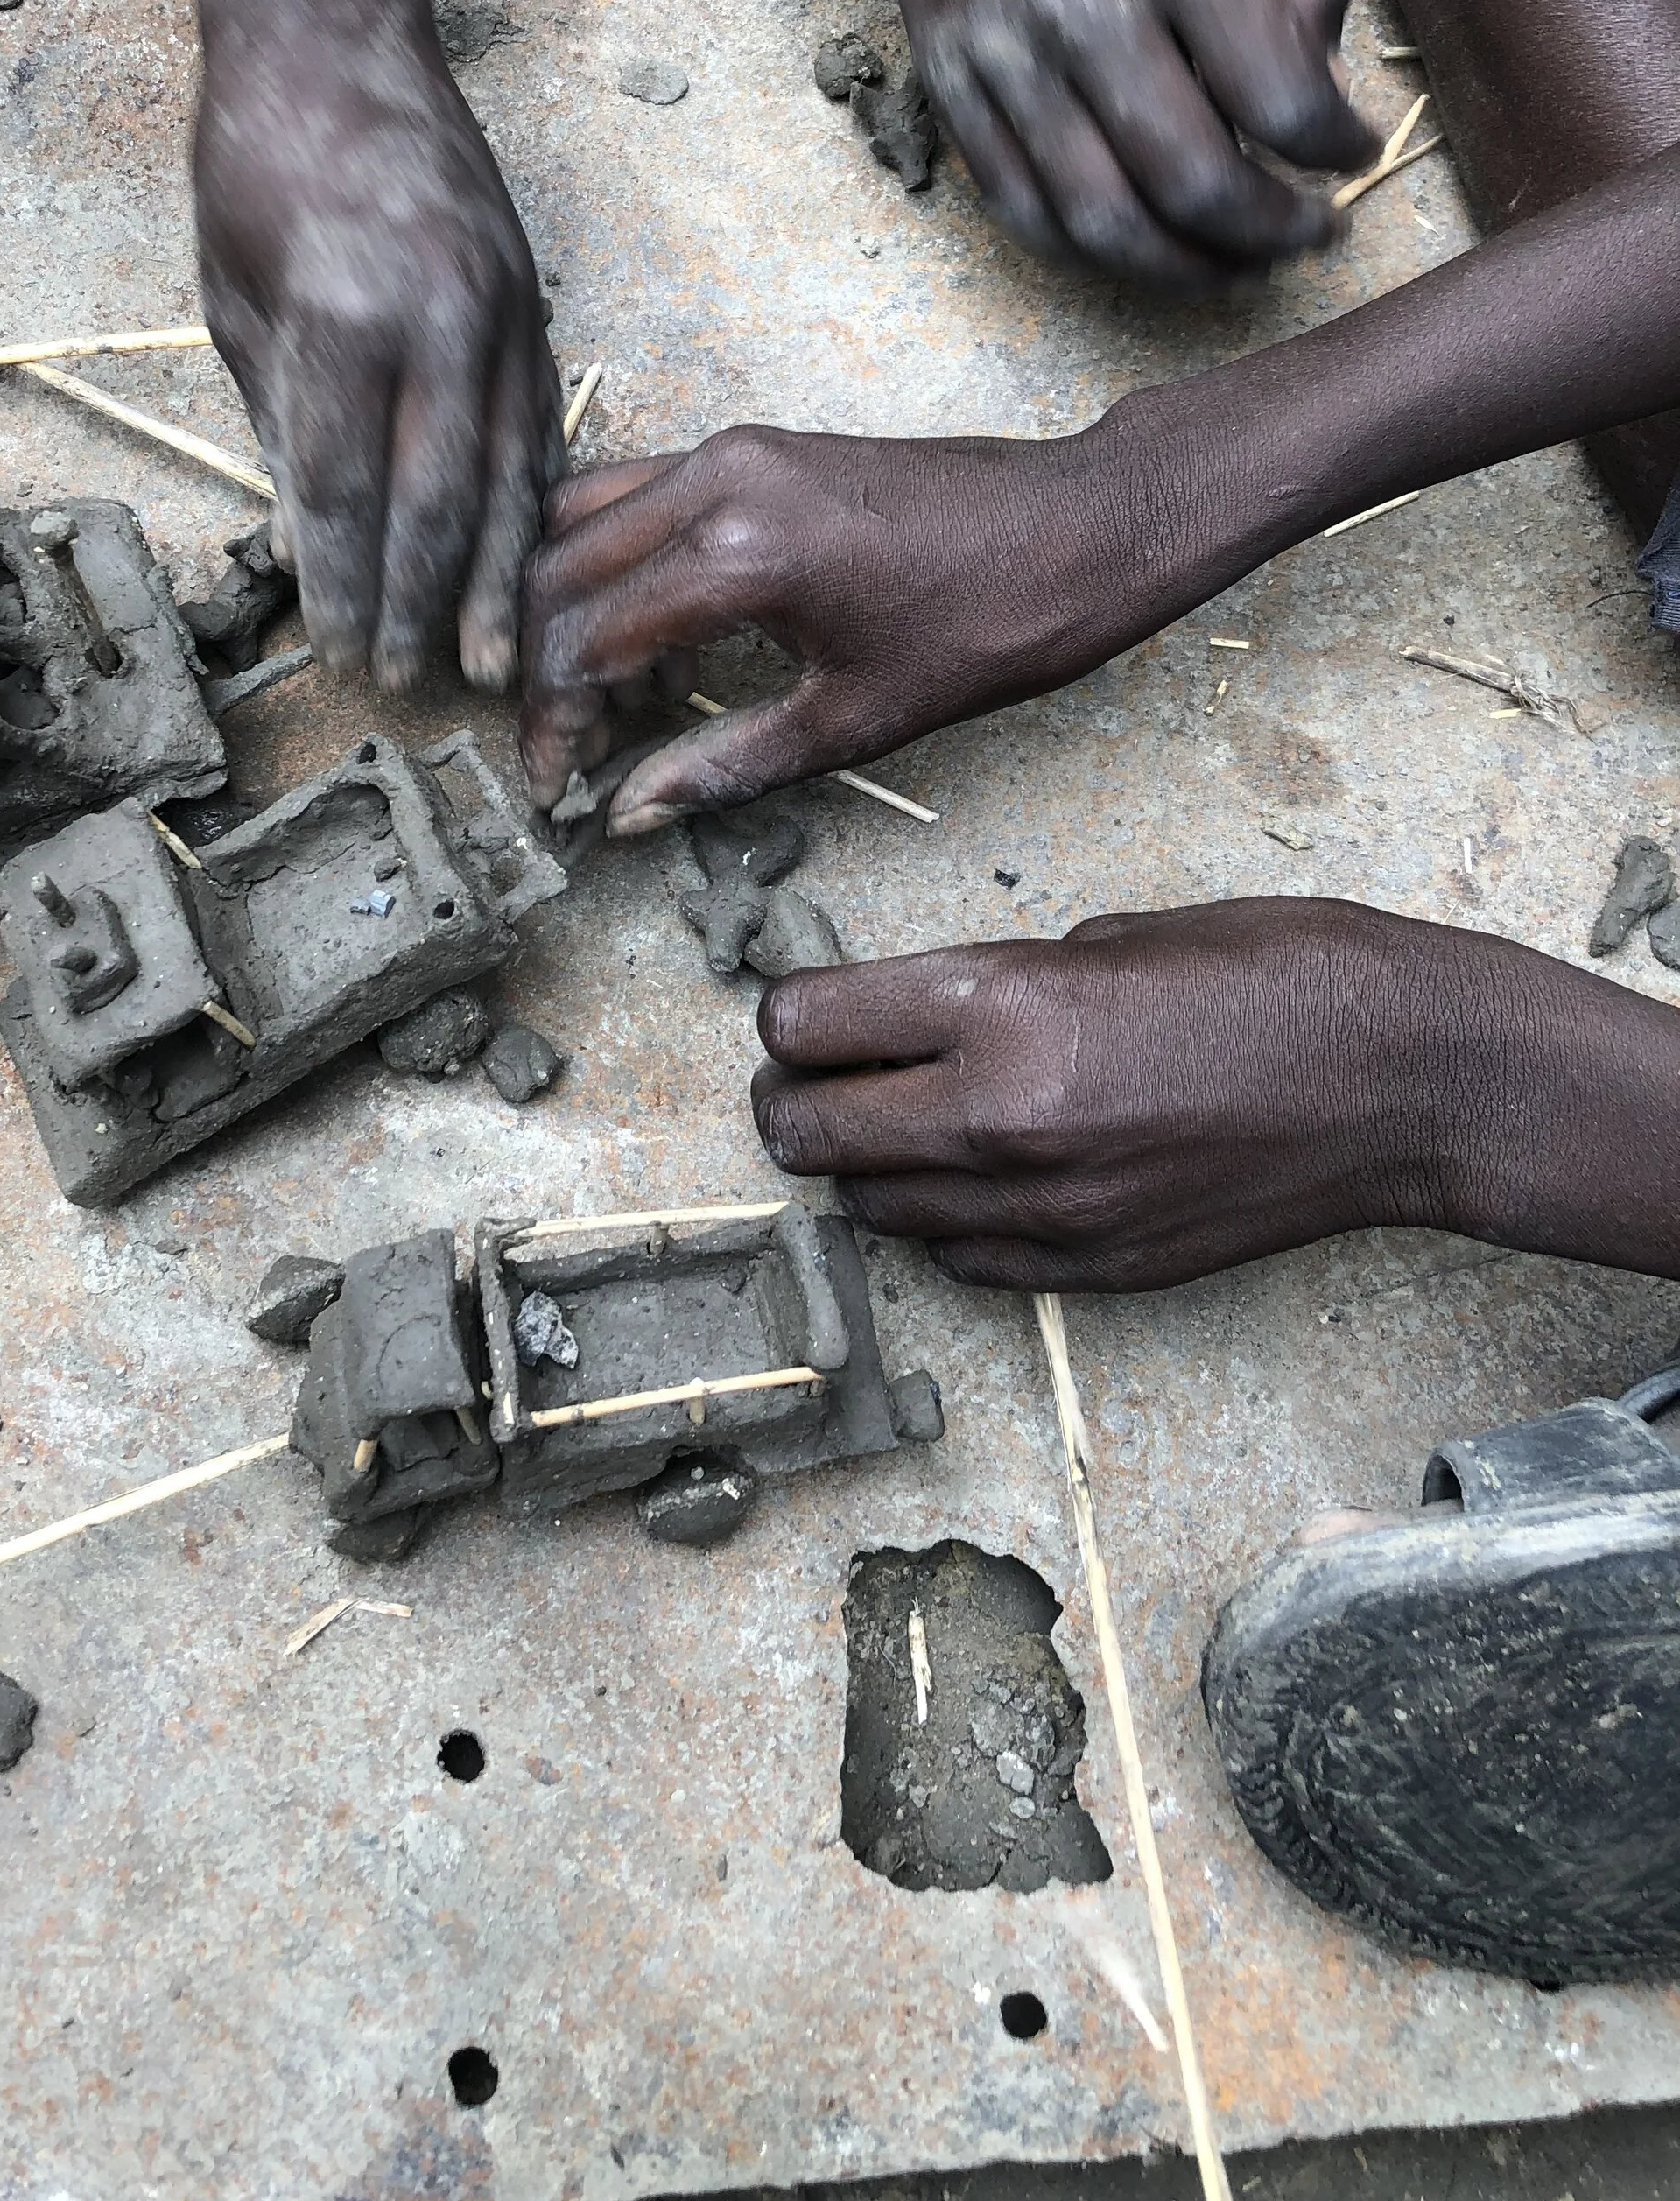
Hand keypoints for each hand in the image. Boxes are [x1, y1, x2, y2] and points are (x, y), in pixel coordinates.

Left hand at [196, 0, 563, 688]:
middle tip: (418, 682)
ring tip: (502, 659)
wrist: (336, 35)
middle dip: (429, 602)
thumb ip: (279, 422)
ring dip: (504, 575)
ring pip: (512, 471)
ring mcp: (498, 304)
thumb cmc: (257, 160)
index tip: (340, 651)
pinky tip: (536, 561)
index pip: (346, 487)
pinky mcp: (530, 296)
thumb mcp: (233, 297)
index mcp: (344, 316)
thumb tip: (304, 540)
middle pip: (440, 498)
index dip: (345, 582)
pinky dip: (536, 502)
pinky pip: (541, 421)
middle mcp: (437, 315)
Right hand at [520, 422, 1141, 826]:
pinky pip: (637, 490)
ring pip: (583, 518)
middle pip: (559, 569)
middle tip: (567, 746)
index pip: (586, 639)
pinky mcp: (754, 443)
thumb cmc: (989, 626)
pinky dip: (618, 558)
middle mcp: (716, 482)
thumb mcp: (851, 722)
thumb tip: (629, 813)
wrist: (1081, 527)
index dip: (553, 722)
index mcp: (737, 555)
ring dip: (573, 605)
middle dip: (544, 665)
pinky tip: (663, 636)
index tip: (554, 783)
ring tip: (612, 696)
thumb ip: (722, 767)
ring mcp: (732, 449)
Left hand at [747, 897, 1544, 1288]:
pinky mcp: (1089, 1269)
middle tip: (816, 1071)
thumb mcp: (1116, 931)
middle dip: (794, 1096)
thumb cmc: (1283, 974)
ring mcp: (1046, 1210)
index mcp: (1003, 1009)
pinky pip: (956, 1257)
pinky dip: (942, 1217)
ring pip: (870, 1207)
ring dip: (866, 1162)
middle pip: (805, 1133)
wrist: (1409, 1081)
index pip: (804, 1026)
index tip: (808, 1005)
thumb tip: (920, 1012)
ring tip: (906, 1117)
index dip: (791, 1013)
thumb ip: (1000, 979)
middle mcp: (1003, 1119)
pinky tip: (980, 1171)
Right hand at [873, 0, 1372, 291]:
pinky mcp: (946, 77)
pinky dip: (1086, 246)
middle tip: (1306, 236)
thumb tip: (1319, 89)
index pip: (1276, 98)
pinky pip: (1017, 203)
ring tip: (1230, 266)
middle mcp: (1080, 5)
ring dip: (1179, 267)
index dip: (1331, 151)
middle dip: (1266, 233)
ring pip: (1097, 218)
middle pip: (1188, 180)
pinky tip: (1140, 241)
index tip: (1352, 156)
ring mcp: (1001, 51)